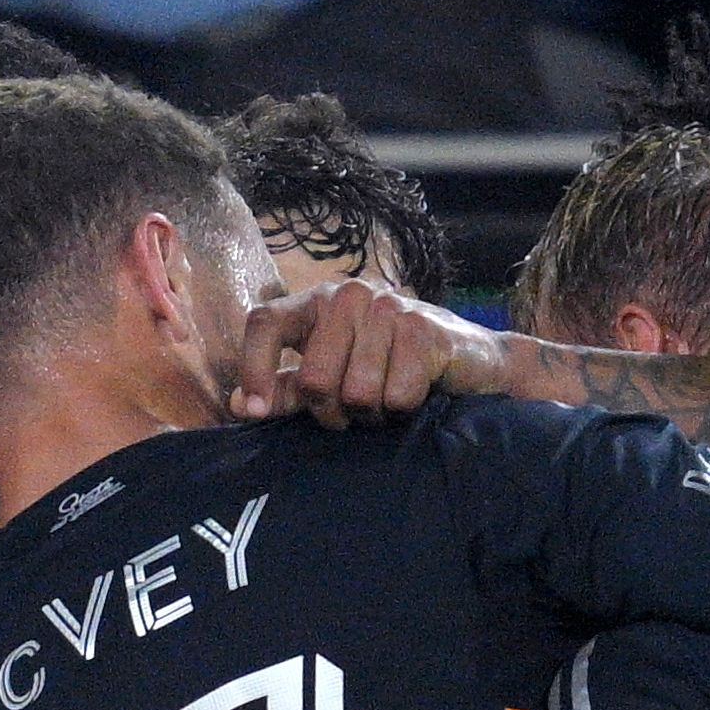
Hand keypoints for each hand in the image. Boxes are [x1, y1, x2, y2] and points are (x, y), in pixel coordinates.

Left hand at [231, 279, 507, 427]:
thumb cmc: (390, 368)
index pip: (265, 321)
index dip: (253, 368)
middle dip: (332, 412)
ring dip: (372, 414)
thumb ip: (285, 389)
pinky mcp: (423, 330)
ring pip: (356, 394)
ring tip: (387, 397)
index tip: (253, 410)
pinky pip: (395, 397)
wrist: (471, 362)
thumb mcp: (331, 375)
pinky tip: (417, 389)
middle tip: (353, 409)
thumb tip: (238, 406)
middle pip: (313, 378)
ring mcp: (388, 308)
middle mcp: (349, 295)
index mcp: (317, 301)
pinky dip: (404, 409)